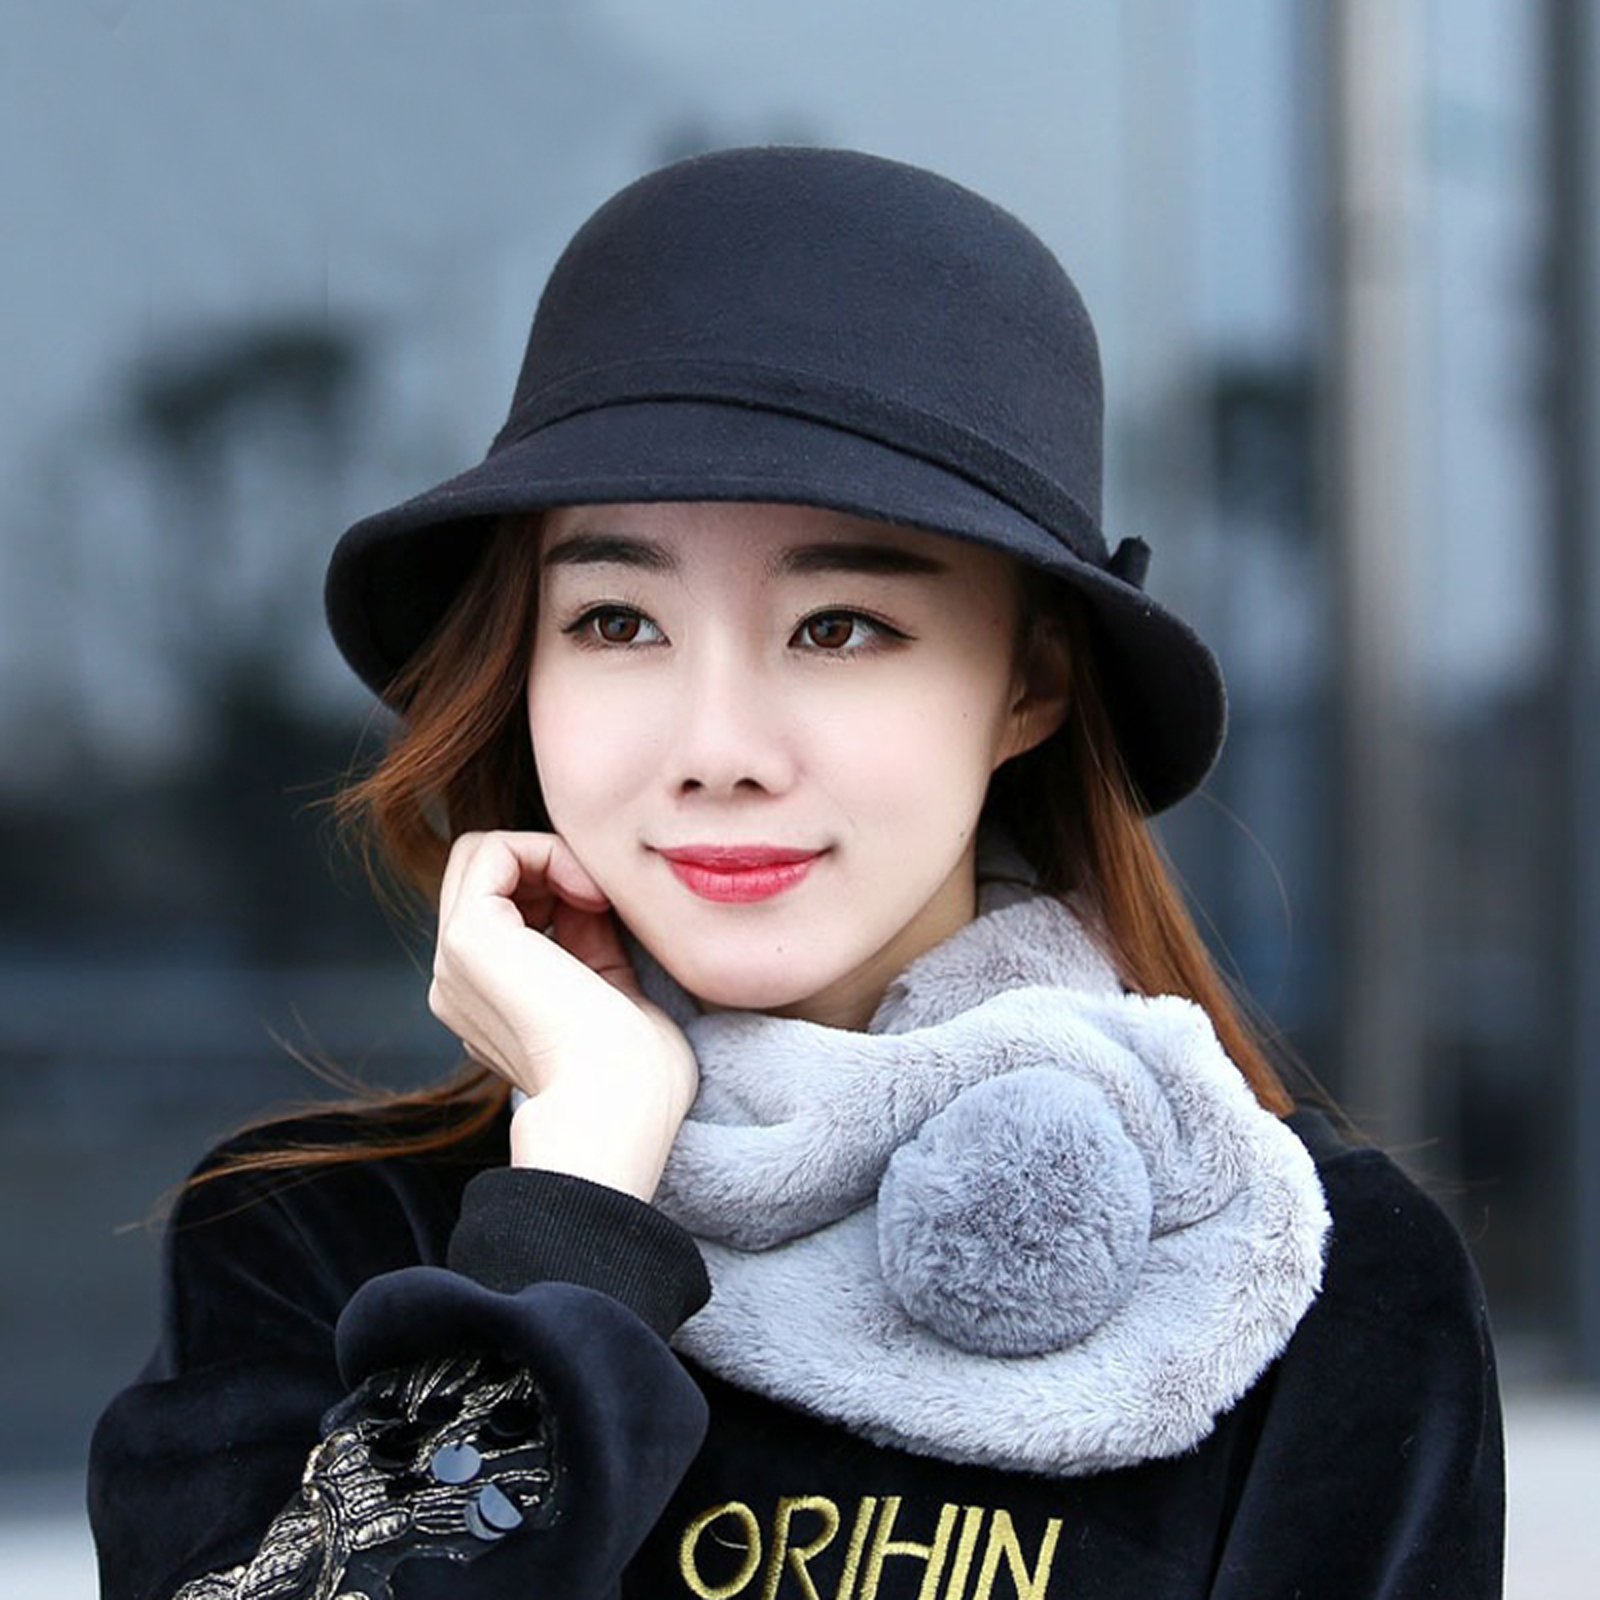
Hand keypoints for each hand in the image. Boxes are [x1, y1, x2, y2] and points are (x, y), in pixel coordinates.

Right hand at [429, 831, 696, 1199]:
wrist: (615, 1116)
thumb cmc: (635, 1080)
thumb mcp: (615, 991)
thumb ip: (592, 941)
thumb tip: (589, 893)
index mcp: (489, 999)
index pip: (506, 905)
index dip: (561, 887)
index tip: (611, 913)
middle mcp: (459, 981)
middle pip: (486, 873)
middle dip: (549, 864)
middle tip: (602, 898)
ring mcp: (454, 961)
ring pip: (484, 855)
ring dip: (550, 855)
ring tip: (597, 896)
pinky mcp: (468, 939)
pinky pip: (491, 850)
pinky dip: (545, 850)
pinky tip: (588, 892)